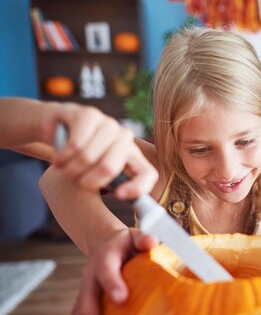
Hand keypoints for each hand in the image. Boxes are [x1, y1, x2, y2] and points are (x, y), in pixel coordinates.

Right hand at [42, 102, 157, 198]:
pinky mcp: (90, 115)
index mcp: (133, 157)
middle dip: (86, 180)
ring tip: (63, 168)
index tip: (118, 195)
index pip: (148, 174)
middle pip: (110, 167)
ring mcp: (109, 125)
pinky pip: (76, 143)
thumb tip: (121, 199)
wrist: (58, 127)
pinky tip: (59, 158)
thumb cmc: (80, 157)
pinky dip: (63, 156)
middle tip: (74, 180)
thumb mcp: (97, 174)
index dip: (137, 187)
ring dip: (70, 168)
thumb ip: (110, 186)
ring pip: (88, 157)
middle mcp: (125, 139)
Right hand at [72, 227, 157, 314]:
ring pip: (79, 312)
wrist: (107, 243)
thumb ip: (144, 238)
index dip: (113, 284)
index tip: (122, 299)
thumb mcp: (136, 235)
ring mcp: (85, 289)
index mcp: (106, 256)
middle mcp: (91, 274)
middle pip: (88, 297)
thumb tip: (151, 242)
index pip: (107, 269)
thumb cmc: (129, 243)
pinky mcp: (84, 302)